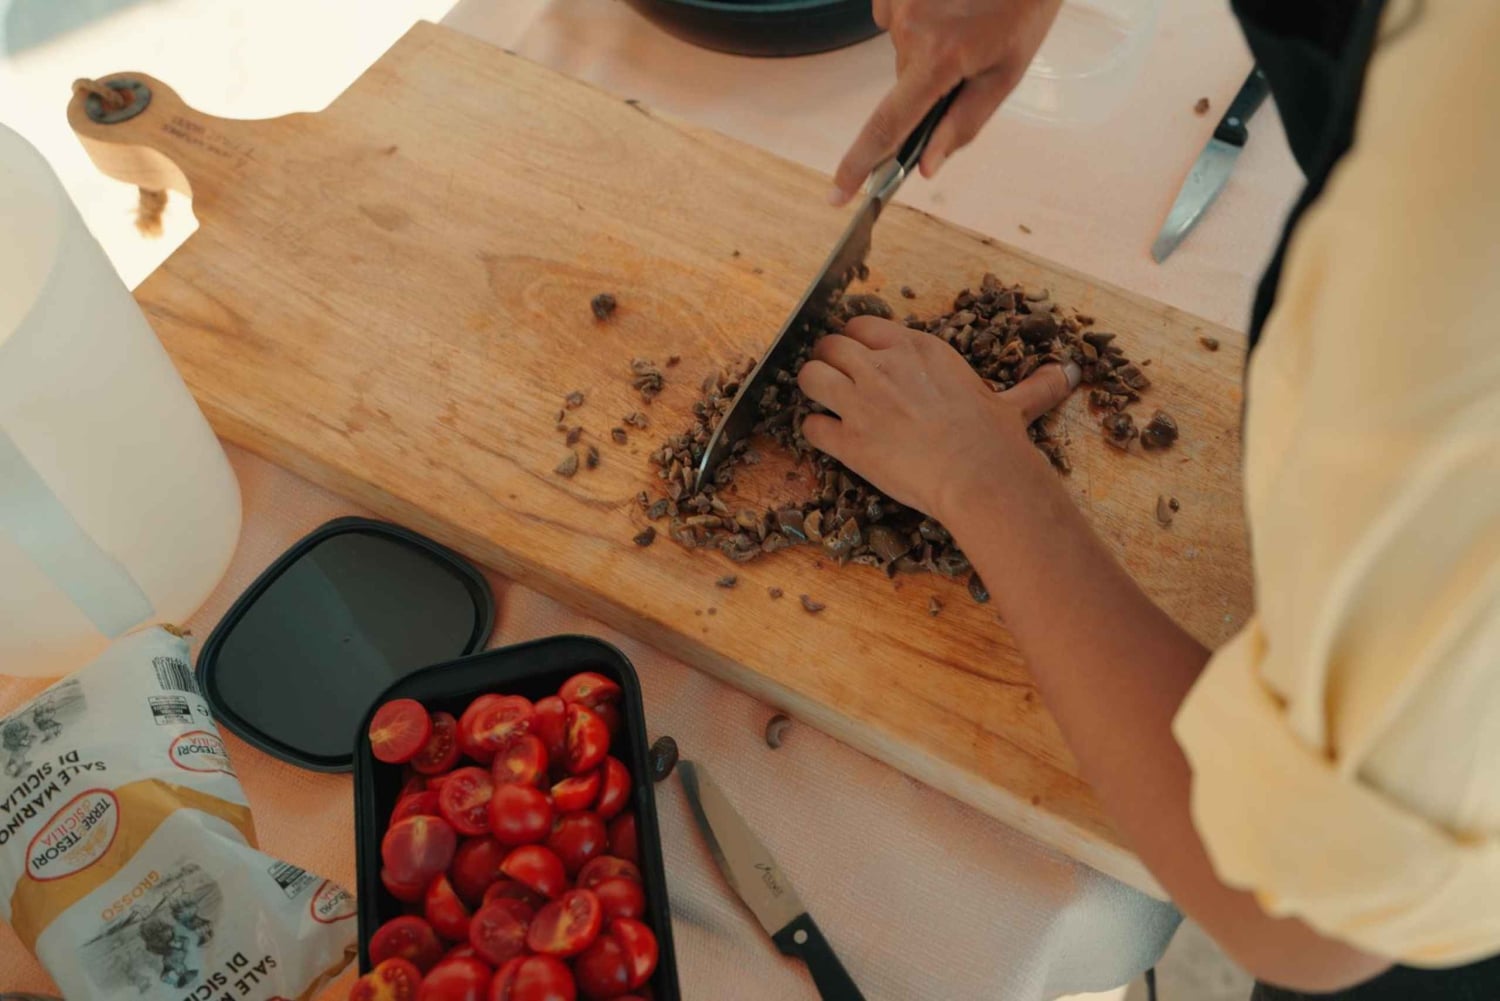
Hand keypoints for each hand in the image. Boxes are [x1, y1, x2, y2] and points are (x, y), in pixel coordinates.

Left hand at [796, 316, 1078, 520]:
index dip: (855, 343)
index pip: (862, 326)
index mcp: (917, 349)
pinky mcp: (848, 440)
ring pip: (809, 376)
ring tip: (824, 404)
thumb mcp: (1013, 405)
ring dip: (811, 389)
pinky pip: (810, 426)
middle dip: (826, 361)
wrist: (980, 477)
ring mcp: (861, 402)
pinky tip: (829, 440)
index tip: (861, 360)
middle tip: (835, 382)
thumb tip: (1069, 374)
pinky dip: (814, 432)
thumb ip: (1034, 386)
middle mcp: (883, 366)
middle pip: (829, 345)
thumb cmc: (996, 440)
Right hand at [830, 0, 1063, 204]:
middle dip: (929, 84)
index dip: (858, 165)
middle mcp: (909, 27)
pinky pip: (895, 16)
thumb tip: (925, 166)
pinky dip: (918, 17)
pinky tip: (947, 2)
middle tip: (970, 55)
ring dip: (928, 46)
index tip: (838, 195)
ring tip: (965, 17)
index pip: (888, 126)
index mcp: (940, 58)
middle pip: (903, 84)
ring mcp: (896, 0)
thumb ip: (963, 123)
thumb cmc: (1023, 9)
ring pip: (902, 49)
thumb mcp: (1006, 73)